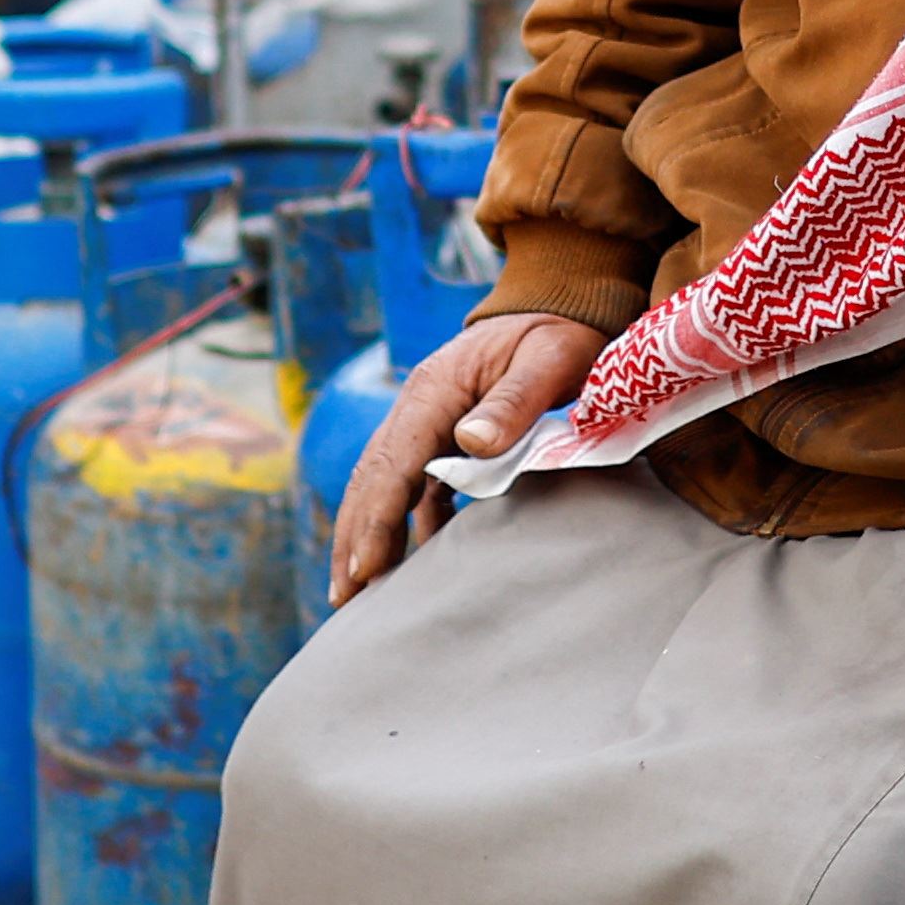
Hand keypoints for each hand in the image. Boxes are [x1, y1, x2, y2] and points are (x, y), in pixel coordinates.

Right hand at [327, 307, 602, 605]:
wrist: (559, 308)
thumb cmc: (558, 335)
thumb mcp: (548, 359)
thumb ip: (513, 400)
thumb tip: (471, 443)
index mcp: (435, 388)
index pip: (395, 461)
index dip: (378, 517)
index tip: (364, 567)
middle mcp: (418, 405)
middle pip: (373, 476)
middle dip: (355, 537)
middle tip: (345, 596)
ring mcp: (426, 420)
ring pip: (384, 483)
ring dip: (368, 534)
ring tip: (358, 592)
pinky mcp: (442, 435)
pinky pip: (414, 485)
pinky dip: (404, 523)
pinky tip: (408, 565)